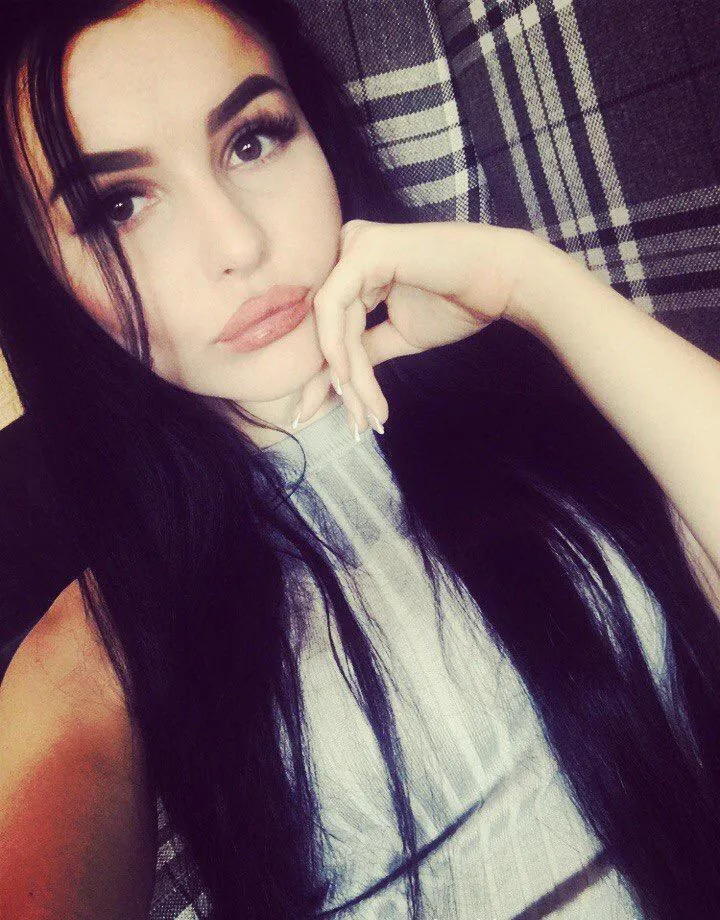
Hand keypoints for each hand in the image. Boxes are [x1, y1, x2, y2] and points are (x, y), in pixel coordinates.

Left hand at [295, 219, 529, 435]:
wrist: (503, 281)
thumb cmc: (459, 303)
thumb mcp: (400, 334)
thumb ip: (364, 350)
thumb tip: (334, 381)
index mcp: (356, 266)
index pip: (332, 324)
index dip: (332, 374)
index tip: (349, 417)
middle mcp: (349, 249)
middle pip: (326, 325)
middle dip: (336, 382)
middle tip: (354, 426)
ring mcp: (354, 244)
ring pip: (329, 323)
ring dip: (347, 375)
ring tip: (365, 413)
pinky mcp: (364, 248)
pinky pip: (333, 304)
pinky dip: (337, 346)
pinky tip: (347, 379)